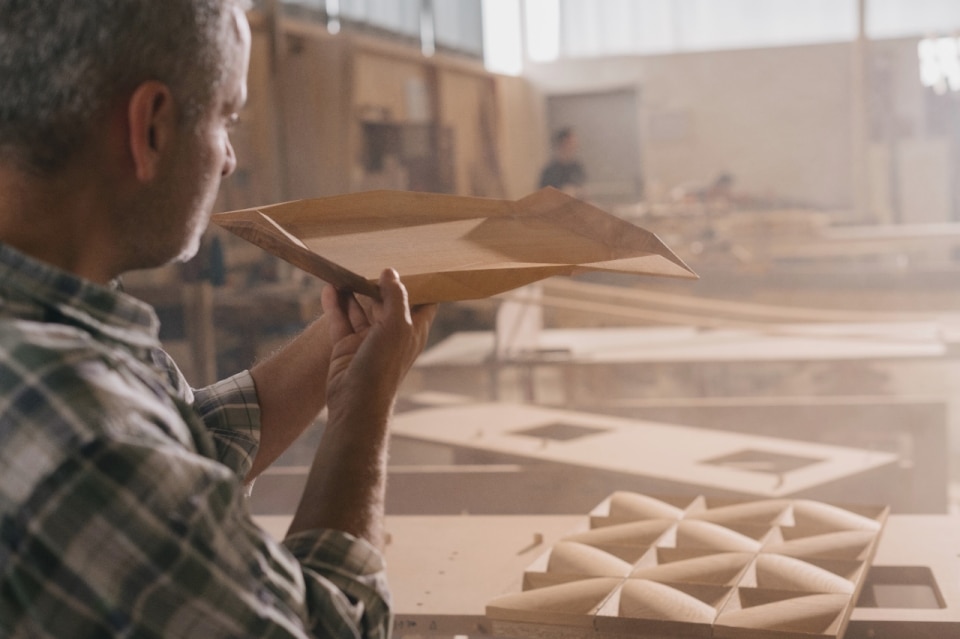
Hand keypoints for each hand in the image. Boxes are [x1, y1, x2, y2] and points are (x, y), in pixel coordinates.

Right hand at [321, 269, 435, 418]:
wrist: (356, 403)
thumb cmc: (383, 366)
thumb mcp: (397, 326)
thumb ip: (395, 297)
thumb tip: (390, 272)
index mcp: (412, 331)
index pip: (423, 303)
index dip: (422, 285)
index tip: (416, 263)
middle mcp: (391, 334)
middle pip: (386, 302)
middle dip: (378, 283)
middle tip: (369, 257)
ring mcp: (368, 340)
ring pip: (360, 309)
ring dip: (353, 292)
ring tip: (343, 270)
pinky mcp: (346, 347)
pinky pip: (340, 320)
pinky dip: (335, 305)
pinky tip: (330, 288)